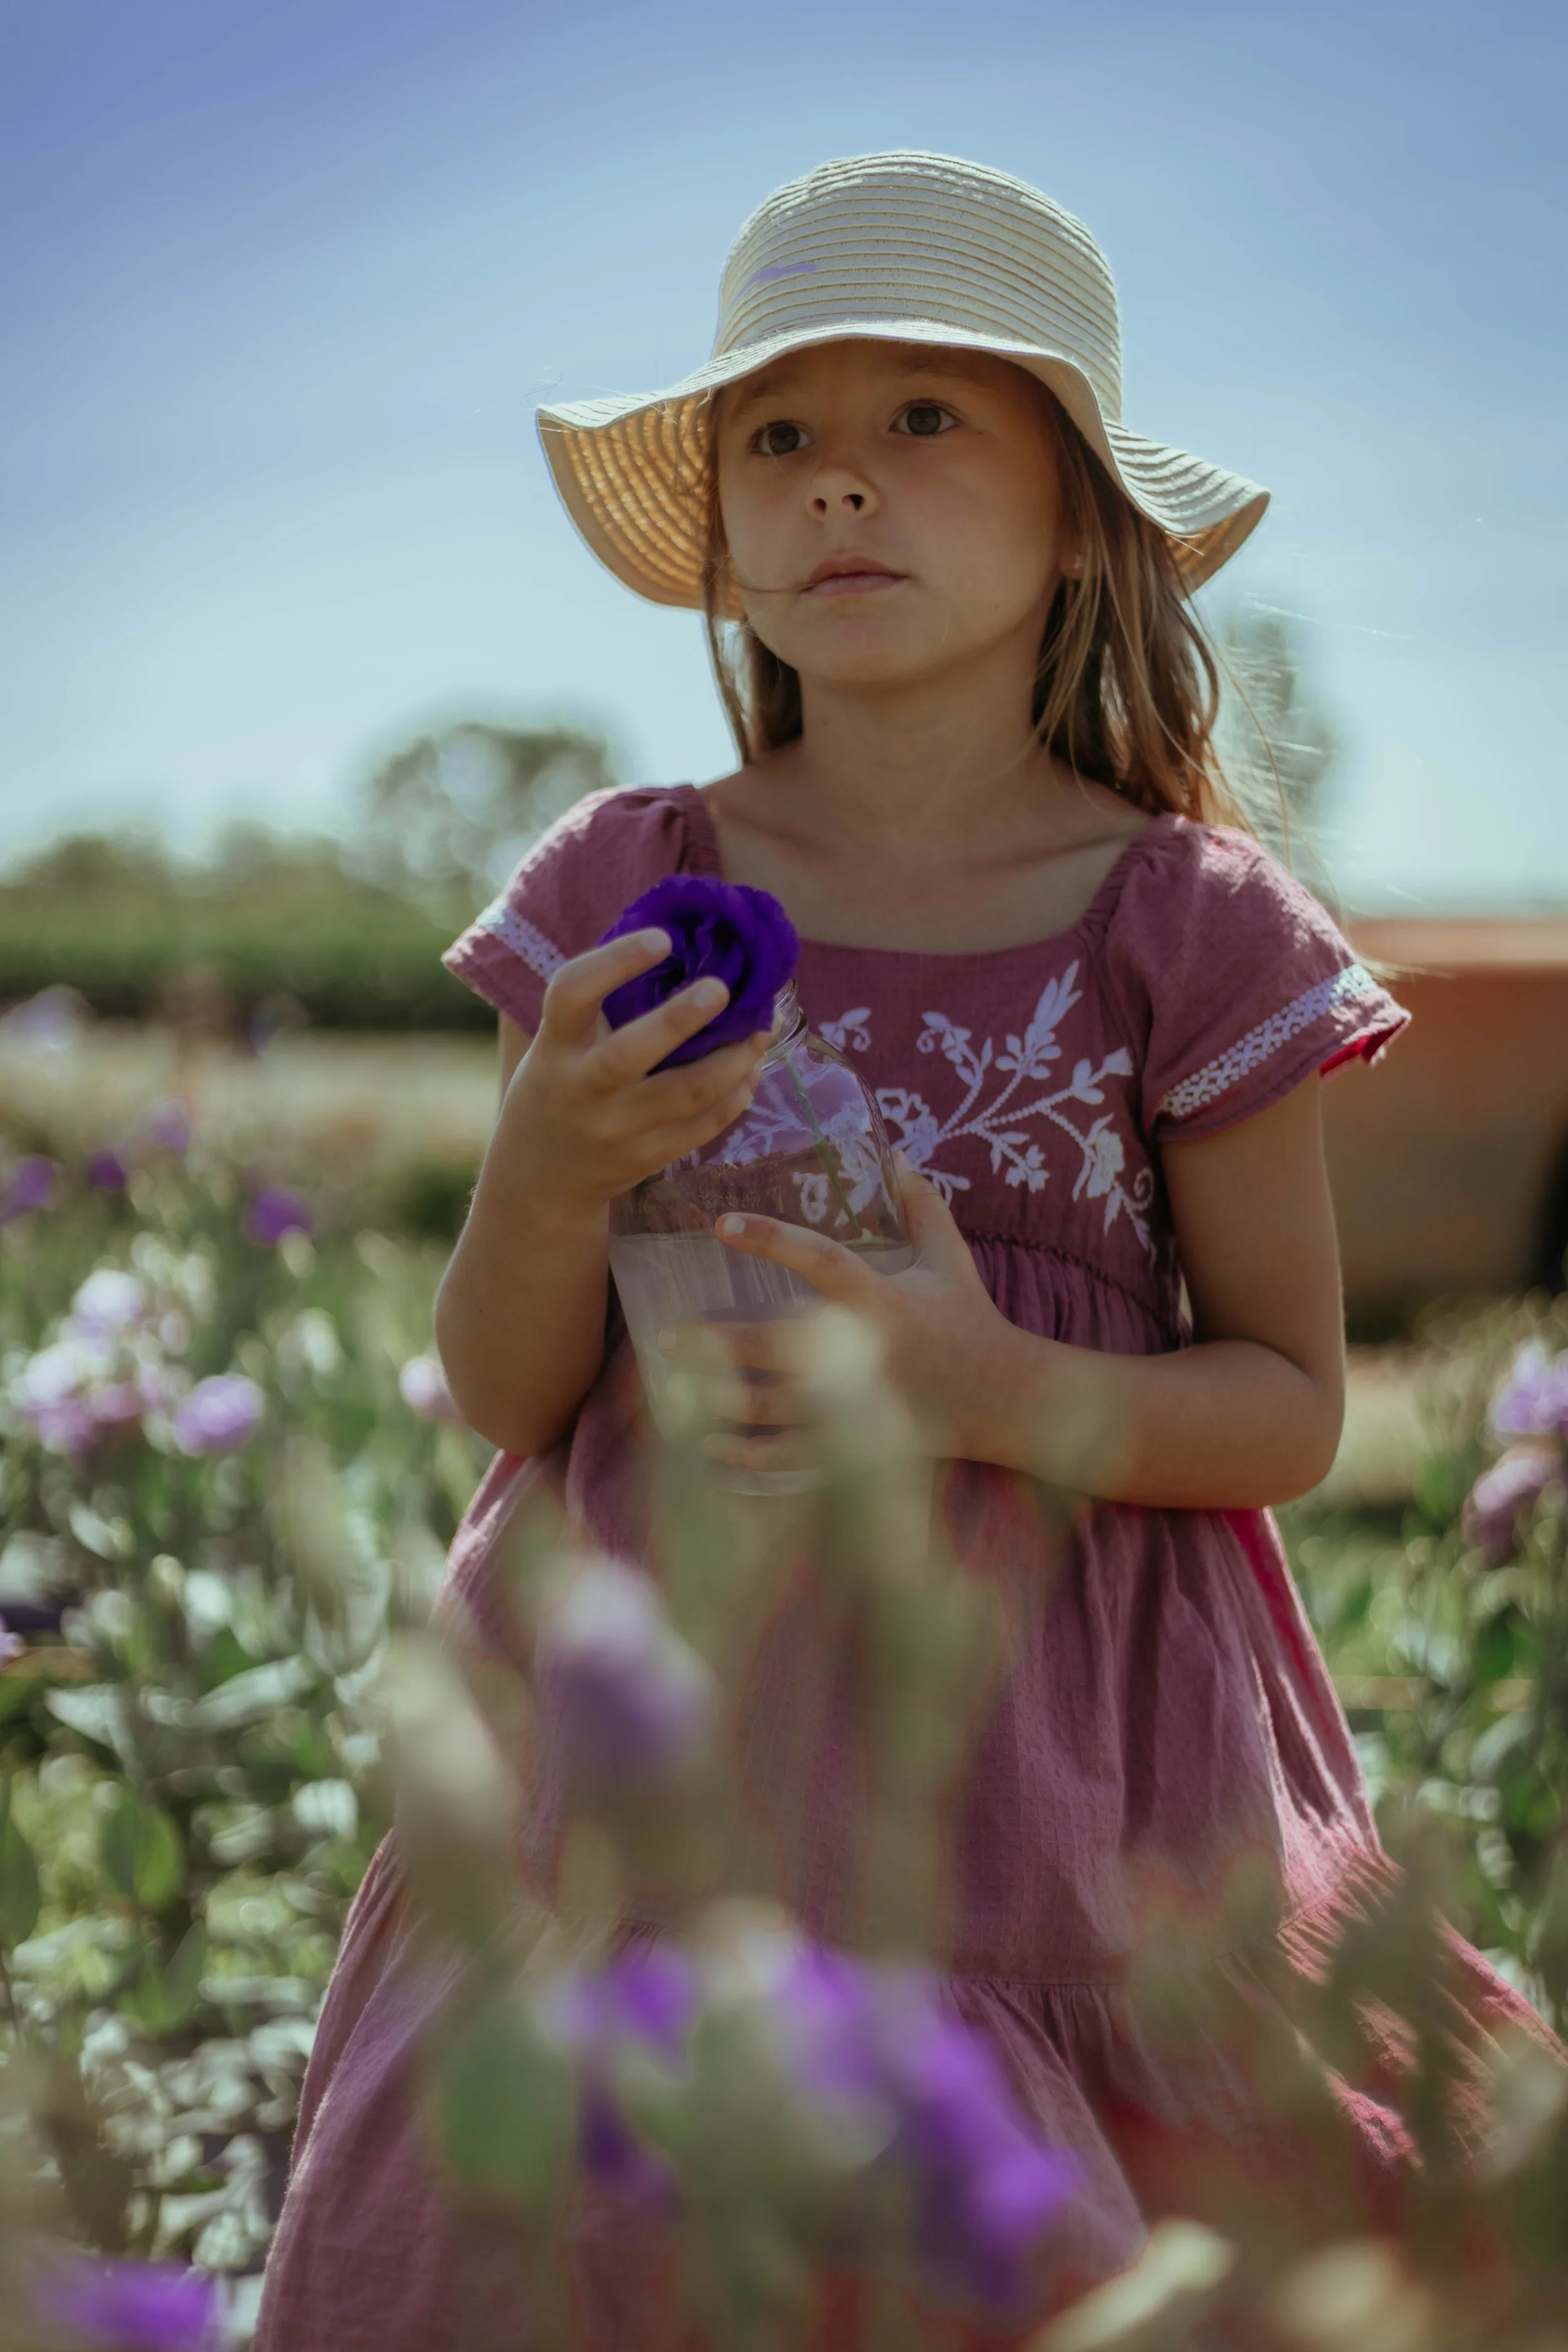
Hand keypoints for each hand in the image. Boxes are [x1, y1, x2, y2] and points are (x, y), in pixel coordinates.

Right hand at [502, 931, 771, 1215]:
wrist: (541, 1178)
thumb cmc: (559, 1086)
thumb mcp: (559, 1044)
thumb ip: (602, 1006)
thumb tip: (685, 949)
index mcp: (556, 1047)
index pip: (572, 994)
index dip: (616, 961)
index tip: (662, 939)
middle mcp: (583, 1090)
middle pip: (631, 1054)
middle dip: (681, 1018)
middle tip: (723, 988)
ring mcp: (617, 1130)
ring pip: (688, 1093)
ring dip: (734, 1058)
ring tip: (760, 1030)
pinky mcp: (648, 1158)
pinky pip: (704, 1125)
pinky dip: (736, 1094)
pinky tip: (750, 1070)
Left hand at [662, 1158, 1020, 1473]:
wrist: (1008, 1400)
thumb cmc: (971, 1321)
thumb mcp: (949, 1258)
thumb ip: (922, 1206)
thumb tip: (895, 1154)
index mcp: (881, 1300)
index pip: (820, 1261)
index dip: (771, 1241)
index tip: (722, 1226)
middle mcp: (863, 1353)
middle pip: (776, 1347)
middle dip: (716, 1344)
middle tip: (665, 1338)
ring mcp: (858, 1406)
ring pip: (773, 1410)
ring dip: (719, 1403)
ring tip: (673, 1393)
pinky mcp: (858, 1448)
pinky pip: (792, 1460)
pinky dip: (748, 1460)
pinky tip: (708, 1452)